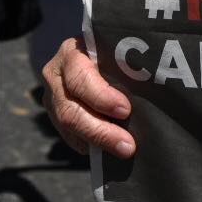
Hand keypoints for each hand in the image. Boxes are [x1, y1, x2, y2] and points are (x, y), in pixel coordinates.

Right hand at [41, 37, 135, 158]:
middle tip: (127, 144)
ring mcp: (51, 96)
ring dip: (96, 141)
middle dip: (100, 130)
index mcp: (72, 52)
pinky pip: (67, 135)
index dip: (101, 96)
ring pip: (67, 125)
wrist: (91, 57)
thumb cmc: (112, 54)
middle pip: (70, 109)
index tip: (125, 110)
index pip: (81, 77)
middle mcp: (56, 74)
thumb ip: (123, 67)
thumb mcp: (114, 52)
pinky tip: (106, 150)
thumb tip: (150, 92)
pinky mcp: (54, 114)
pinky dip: (88, 144)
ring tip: (123, 150)